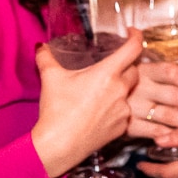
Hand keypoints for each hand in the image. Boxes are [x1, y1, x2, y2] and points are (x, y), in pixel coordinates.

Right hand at [31, 28, 142, 177]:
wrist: (59, 145)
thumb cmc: (57, 110)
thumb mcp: (50, 78)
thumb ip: (46, 58)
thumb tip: (41, 46)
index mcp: (107, 74)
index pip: (133, 49)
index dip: (137, 37)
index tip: (132, 33)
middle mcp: (120, 90)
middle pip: (134, 71)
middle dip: (126, 66)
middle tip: (111, 66)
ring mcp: (123, 110)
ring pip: (129, 93)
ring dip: (120, 89)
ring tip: (101, 92)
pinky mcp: (122, 128)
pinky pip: (124, 112)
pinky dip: (116, 108)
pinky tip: (100, 110)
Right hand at [127, 60, 177, 139]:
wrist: (94, 106)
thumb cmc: (124, 87)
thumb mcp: (140, 71)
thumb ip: (166, 69)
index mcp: (142, 70)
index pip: (170, 71)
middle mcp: (138, 88)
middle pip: (174, 95)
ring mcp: (133, 108)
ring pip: (169, 115)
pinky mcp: (128, 126)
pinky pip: (156, 131)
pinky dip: (170, 133)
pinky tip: (176, 134)